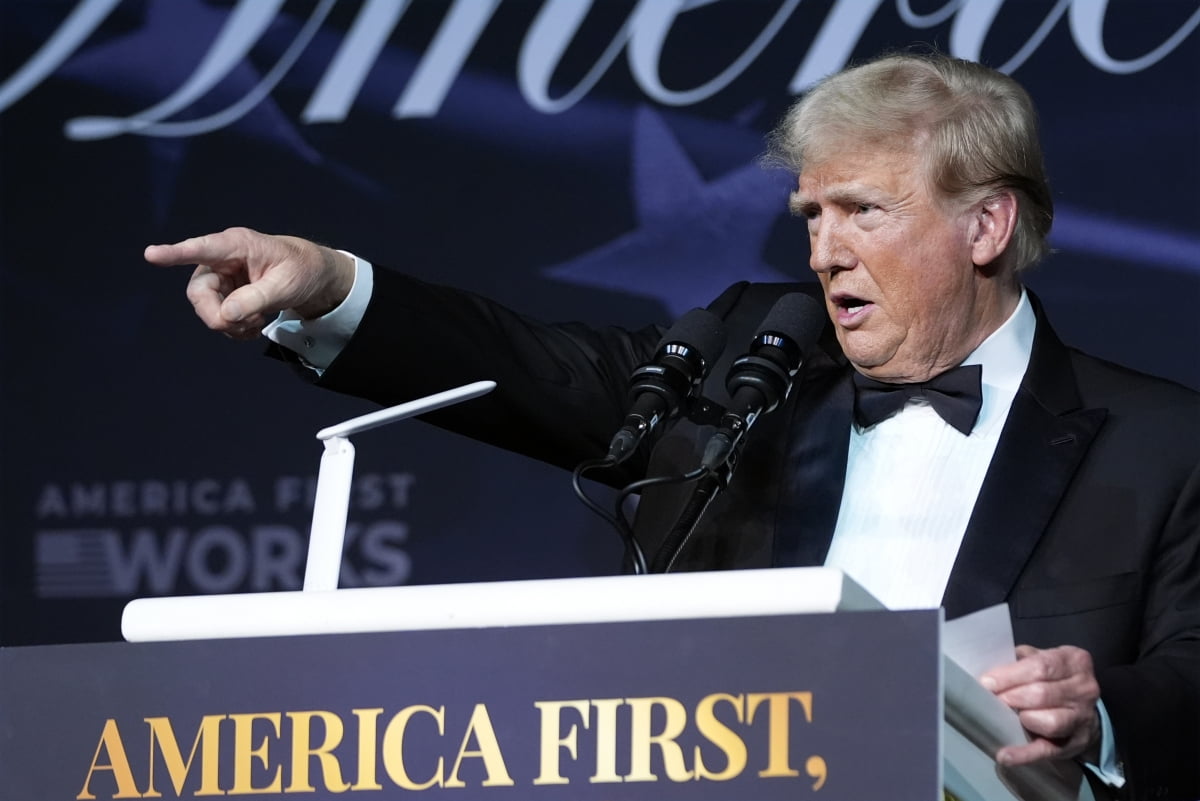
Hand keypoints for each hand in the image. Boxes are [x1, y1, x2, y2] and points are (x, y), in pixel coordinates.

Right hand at [144, 227, 355, 339]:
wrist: (309, 276)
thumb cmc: (300, 270)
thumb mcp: (287, 285)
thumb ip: (257, 298)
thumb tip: (227, 314)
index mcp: (236, 245)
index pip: (202, 249)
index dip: (176, 253)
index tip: (152, 254)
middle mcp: (220, 260)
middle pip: (199, 293)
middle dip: (218, 315)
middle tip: (248, 325)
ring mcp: (219, 278)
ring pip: (207, 309)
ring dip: (231, 324)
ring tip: (258, 321)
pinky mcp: (222, 295)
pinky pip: (217, 318)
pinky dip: (234, 328)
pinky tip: (252, 325)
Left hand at [980, 645, 1101, 765]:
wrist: (1083, 707)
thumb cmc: (1054, 678)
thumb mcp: (1044, 658)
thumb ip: (1021, 659)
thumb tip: (992, 669)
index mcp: (1074, 661)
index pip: (1040, 667)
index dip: (1009, 675)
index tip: (986, 682)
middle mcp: (1083, 689)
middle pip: (1042, 694)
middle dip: (1011, 697)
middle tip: (992, 699)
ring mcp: (1083, 718)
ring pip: (1050, 722)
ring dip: (1023, 719)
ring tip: (1007, 717)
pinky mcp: (1076, 743)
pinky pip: (1048, 750)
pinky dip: (1025, 754)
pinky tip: (1005, 755)